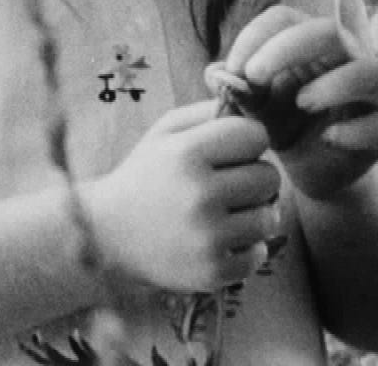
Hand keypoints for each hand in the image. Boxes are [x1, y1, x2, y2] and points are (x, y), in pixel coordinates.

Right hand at [83, 100, 281, 292]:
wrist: (108, 234)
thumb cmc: (145, 175)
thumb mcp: (165, 132)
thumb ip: (207, 112)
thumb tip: (250, 106)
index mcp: (187, 154)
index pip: (256, 136)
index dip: (248, 141)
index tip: (232, 151)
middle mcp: (199, 195)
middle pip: (269, 177)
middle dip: (253, 177)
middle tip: (229, 184)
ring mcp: (208, 238)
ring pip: (269, 216)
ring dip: (253, 213)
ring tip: (226, 213)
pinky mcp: (213, 272)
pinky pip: (259, 254)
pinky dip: (246, 248)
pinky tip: (220, 240)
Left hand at [220, 5, 377, 200]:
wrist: (309, 170)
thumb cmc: (282, 123)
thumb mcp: (253, 106)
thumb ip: (236, 89)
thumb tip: (214, 73)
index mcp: (310, 44)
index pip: (286, 18)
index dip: (257, 35)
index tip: (233, 68)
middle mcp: (346, 60)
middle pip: (330, 31)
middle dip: (290, 47)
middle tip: (255, 75)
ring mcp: (369, 97)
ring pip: (368, 72)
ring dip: (333, 84)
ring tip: (302, 102)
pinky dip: (353, 131)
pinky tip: (327, 139)